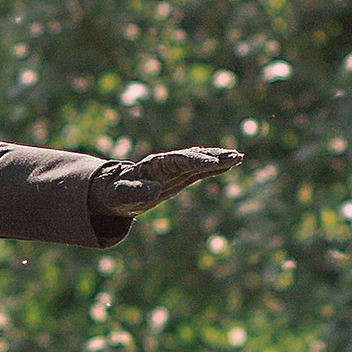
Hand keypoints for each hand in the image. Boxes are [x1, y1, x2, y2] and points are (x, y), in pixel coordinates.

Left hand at [98, 143, 240, 216]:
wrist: (113, 192)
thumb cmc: (114, 194)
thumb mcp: (120, 195)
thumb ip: (135, 192)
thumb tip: (154, 190)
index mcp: (154, 166)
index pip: (178, 161)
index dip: (195, 160)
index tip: (211, 161)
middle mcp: (167, 164)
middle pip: (193, 157)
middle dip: (213, 156)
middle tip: (234, 155)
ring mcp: (175, 170)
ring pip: (200, 161)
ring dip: (219, 159)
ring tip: (239, 157)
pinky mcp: (180, 177)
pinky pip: (200, 170)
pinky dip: (215, 166)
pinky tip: (231, 164)